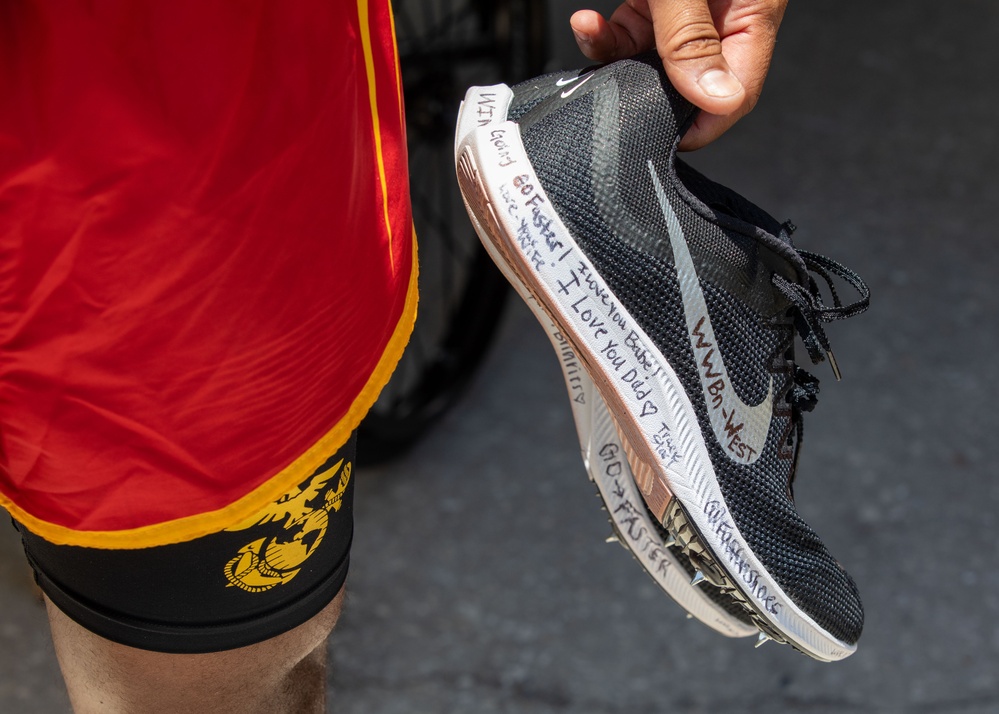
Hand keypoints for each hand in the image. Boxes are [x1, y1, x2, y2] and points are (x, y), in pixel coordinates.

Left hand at [570, 1, 787, 149]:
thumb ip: (691, 37)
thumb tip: (714, 100)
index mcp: (753, 11)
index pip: (735, 93)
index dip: (697, 123)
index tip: (661, 139)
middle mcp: (724, 14)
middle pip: (690, 82)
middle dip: (646, 92)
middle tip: (614, 100)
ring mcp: (691, 8)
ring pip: (652, 59)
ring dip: (615, 59)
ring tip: (592, 40)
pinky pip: (633, 30)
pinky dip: (606, 34)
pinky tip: (587, 23)